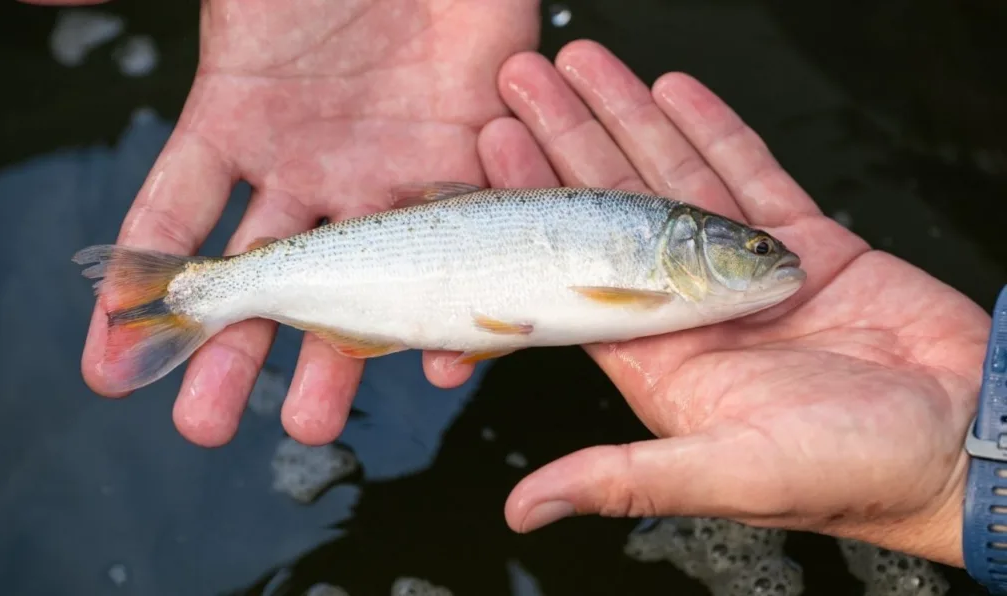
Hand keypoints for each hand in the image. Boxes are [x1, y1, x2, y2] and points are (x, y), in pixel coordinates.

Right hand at [54, 0, 538, 445]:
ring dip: (335, 359)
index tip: (110, 368)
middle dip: (234, 357)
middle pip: (265, 279)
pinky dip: (448, 309)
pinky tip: (437, 362)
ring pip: (359, 286)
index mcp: (238, 121)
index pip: (173, 219)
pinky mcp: (463, 168)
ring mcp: (385, 173)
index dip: (137, 294)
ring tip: (312, 425)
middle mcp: (308, 165)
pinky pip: (453, 253)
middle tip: (207, 427)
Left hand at [473, 40, 987, 566]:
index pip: (574, 269)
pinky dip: (712, 131)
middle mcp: (689, 309)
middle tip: (523, 81)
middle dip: (568, 141)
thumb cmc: (848, 474)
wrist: (961, 444)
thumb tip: (524, 511)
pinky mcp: (804, 246)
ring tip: (584, 65)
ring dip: (628, 120)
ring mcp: (743, 272)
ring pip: (673, 179)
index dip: (535, 208)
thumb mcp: (724, 476)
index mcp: (659, 359)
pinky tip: (673, 91)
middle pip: (612, 209)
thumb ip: (622, 479)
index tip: (497, 149)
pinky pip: (750, 174)